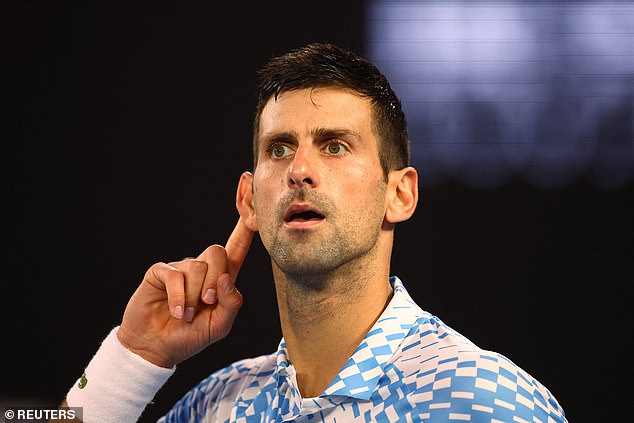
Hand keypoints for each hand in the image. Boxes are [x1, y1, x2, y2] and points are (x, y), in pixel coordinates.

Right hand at [117, 218, 253, 367]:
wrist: (156, 348)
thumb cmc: (189, 336)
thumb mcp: (218, 326)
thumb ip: (231, 304)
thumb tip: (227, 278)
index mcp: (220, 280)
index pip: (236, 249)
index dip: (244, 231)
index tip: (252, 213)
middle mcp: (201, 270)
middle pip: (216, 251)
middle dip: (215, 278)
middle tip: (206, 302)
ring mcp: (180, 269)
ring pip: (196, 266)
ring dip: (193, 296)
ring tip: (185, 315)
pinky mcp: (160, 273)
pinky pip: (174, 274)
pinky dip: (178, 296)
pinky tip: (176, 311)